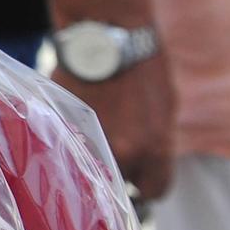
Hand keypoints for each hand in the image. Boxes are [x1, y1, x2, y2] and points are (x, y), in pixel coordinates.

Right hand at [50, 51, 176, 198]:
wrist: (105, 39)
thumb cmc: (143, 69)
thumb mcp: (164, 110)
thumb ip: (156, 143)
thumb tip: (146, 163)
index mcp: (153, 149)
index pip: (152, 190)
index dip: (146, 183)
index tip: (140, 177)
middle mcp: (121, 152)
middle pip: (118, 182)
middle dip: (118, 169)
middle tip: (115, 150)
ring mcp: (89, 141)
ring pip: (90, 167)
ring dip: (92, 157)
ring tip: (94, 135)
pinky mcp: (64, 127)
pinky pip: (68, 146)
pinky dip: (71, 139)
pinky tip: (77, 123)